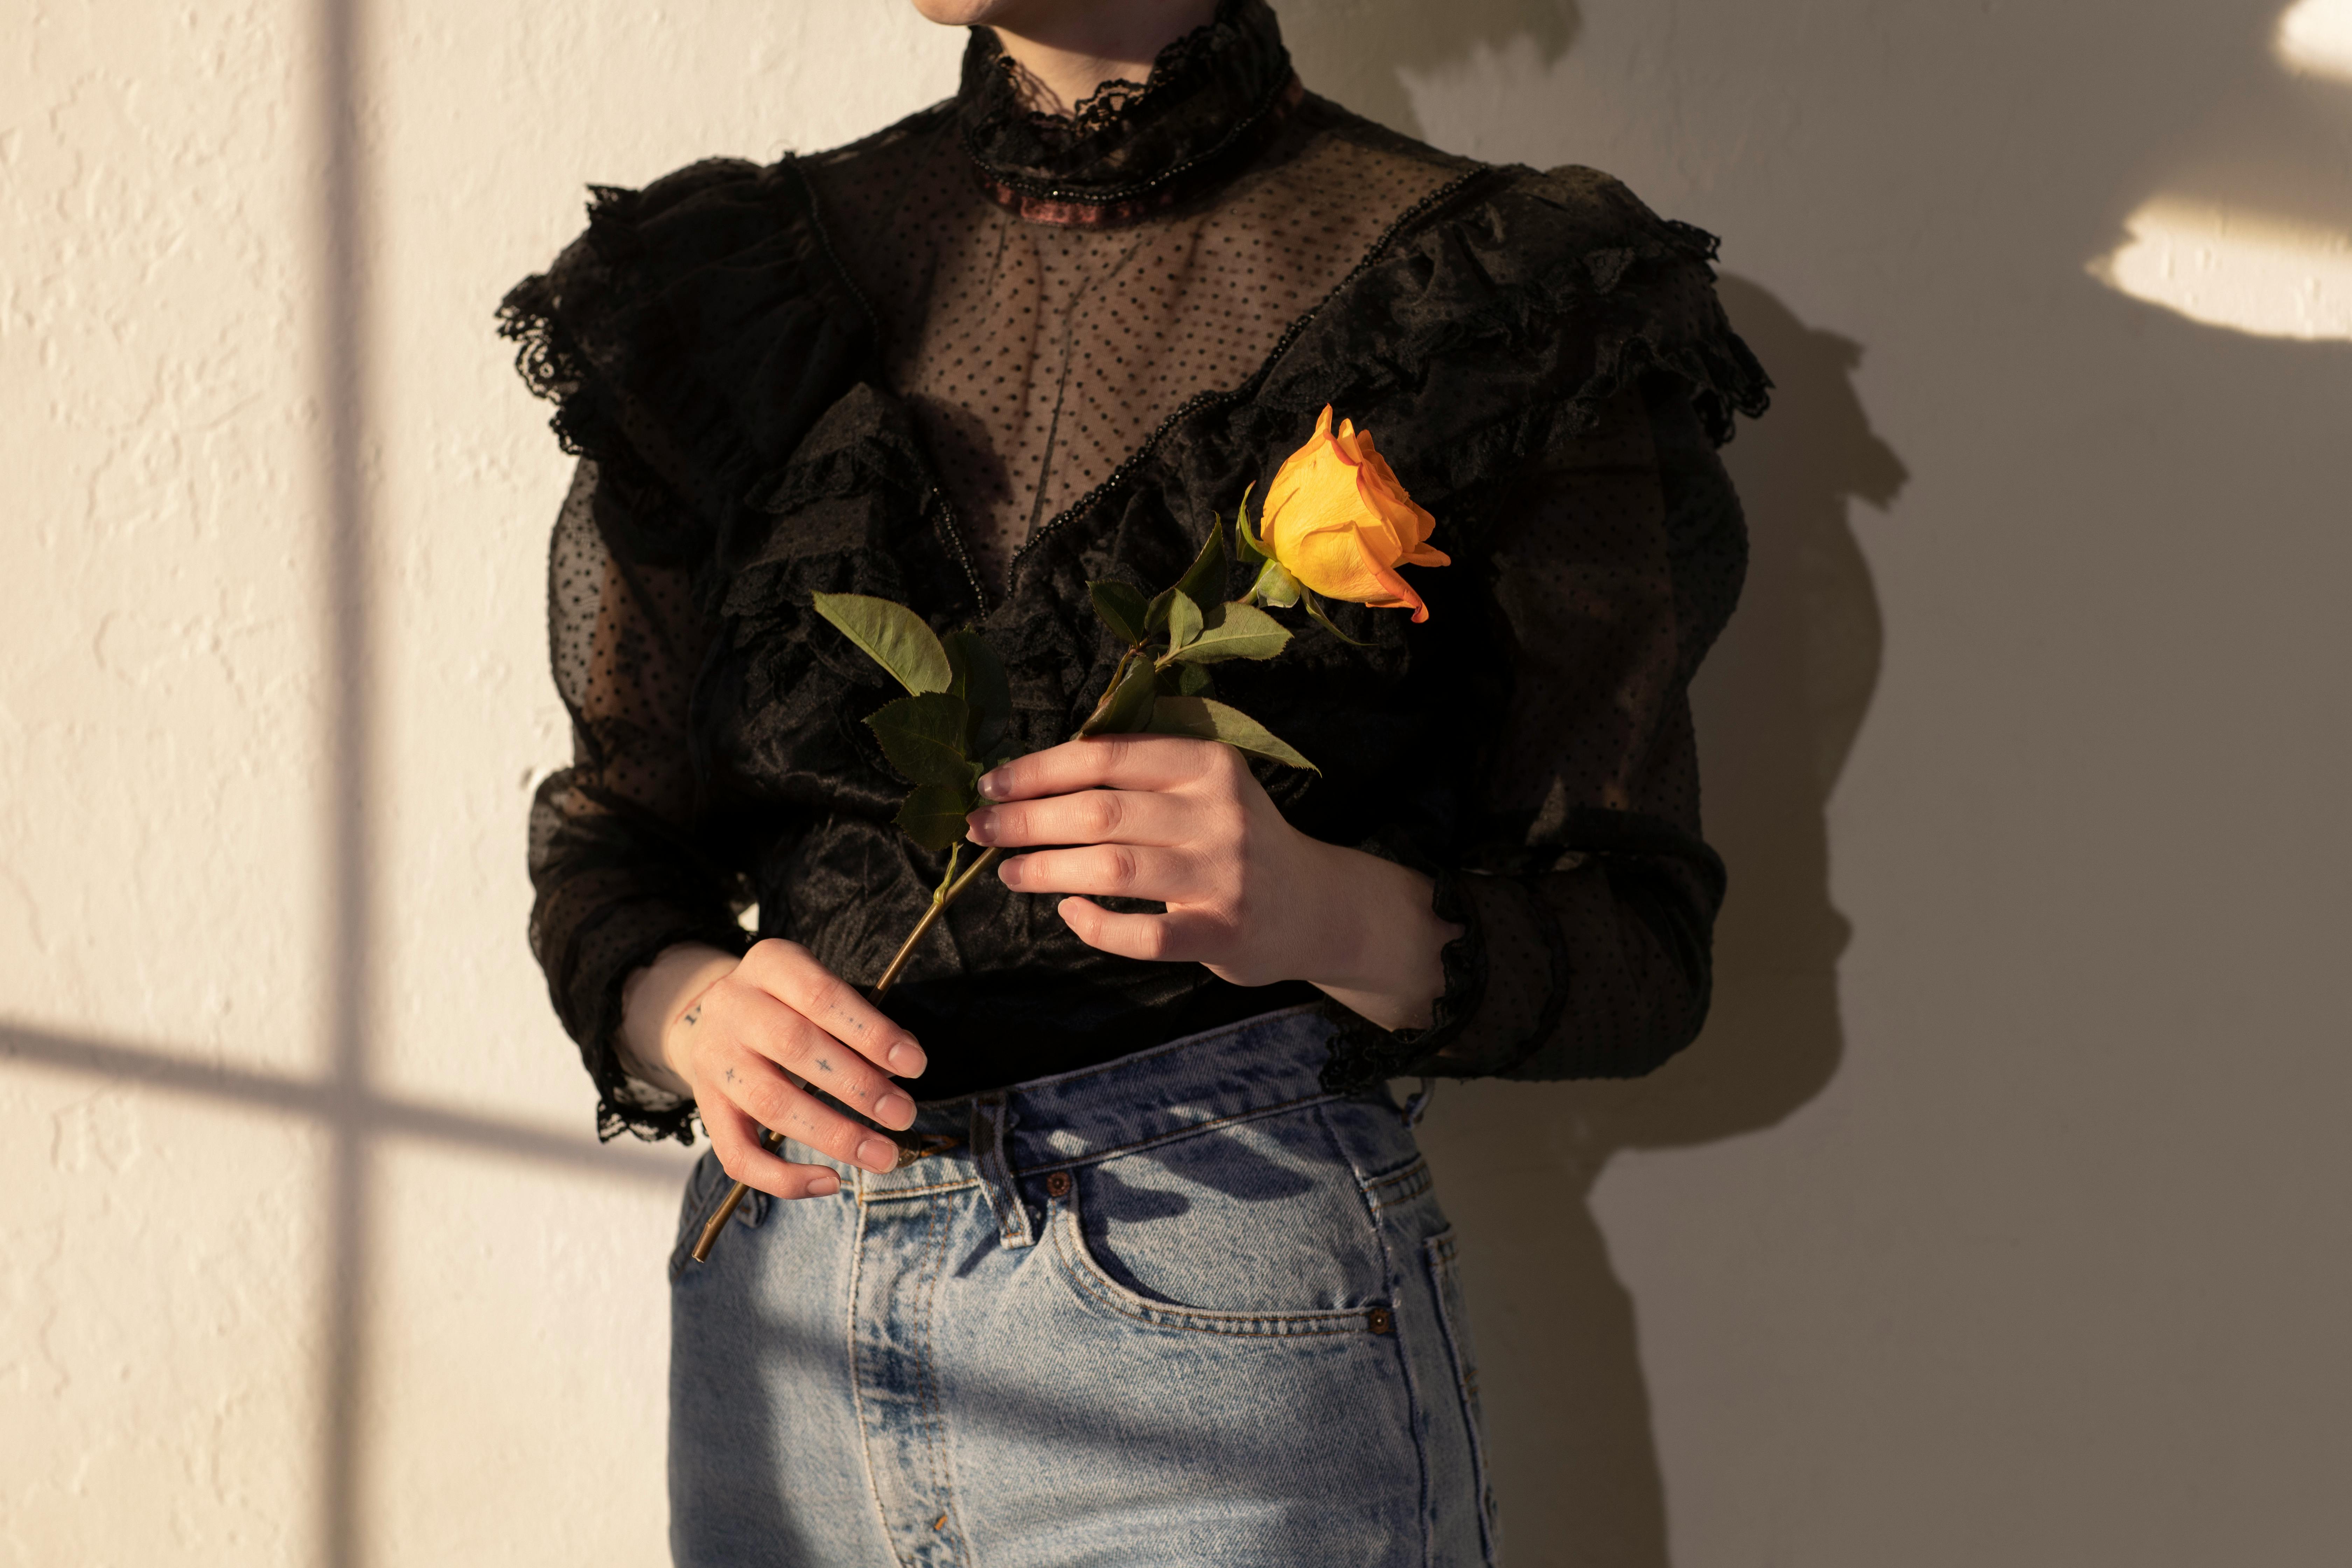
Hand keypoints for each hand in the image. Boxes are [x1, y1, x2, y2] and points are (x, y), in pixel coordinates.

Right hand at [625, 939, 928, 1199]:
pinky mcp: (706, 1108)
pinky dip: (785, 1177)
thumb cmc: (790, 1005)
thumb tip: (902, 1066)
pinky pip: (738, 1154)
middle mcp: (733, 1008)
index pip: (821, 994)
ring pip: (771, 1102)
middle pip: (795, 1047)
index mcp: (770, 965)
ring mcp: (714, 1060)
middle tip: (903, 1114)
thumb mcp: (819, 991)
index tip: (914, 1064)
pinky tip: (830, 1182)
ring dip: (834, 1134)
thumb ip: (859, 1022)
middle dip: (858, 1086)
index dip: (870, 1031)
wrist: (715, 1019)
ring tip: (882, 1155)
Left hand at [963, 735, 1457, 1029]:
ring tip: (1009, 872)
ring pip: (1113, 868)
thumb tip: (1038, 775)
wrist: (1316, 905)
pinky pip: (1143, 934)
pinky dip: (1096, 925)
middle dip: (1028, 821)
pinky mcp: (1222, 930)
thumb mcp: (1205, 786)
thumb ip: (1141, 773)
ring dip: (1047, 869)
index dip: (1039, 770)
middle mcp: (1218, 812)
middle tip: (980, 832)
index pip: (1105, 756)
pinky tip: (1070, 913)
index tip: (990, 785)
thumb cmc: (1237, 840)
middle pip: (1100, 811)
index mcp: (1207, 763)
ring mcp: (1223, 874)